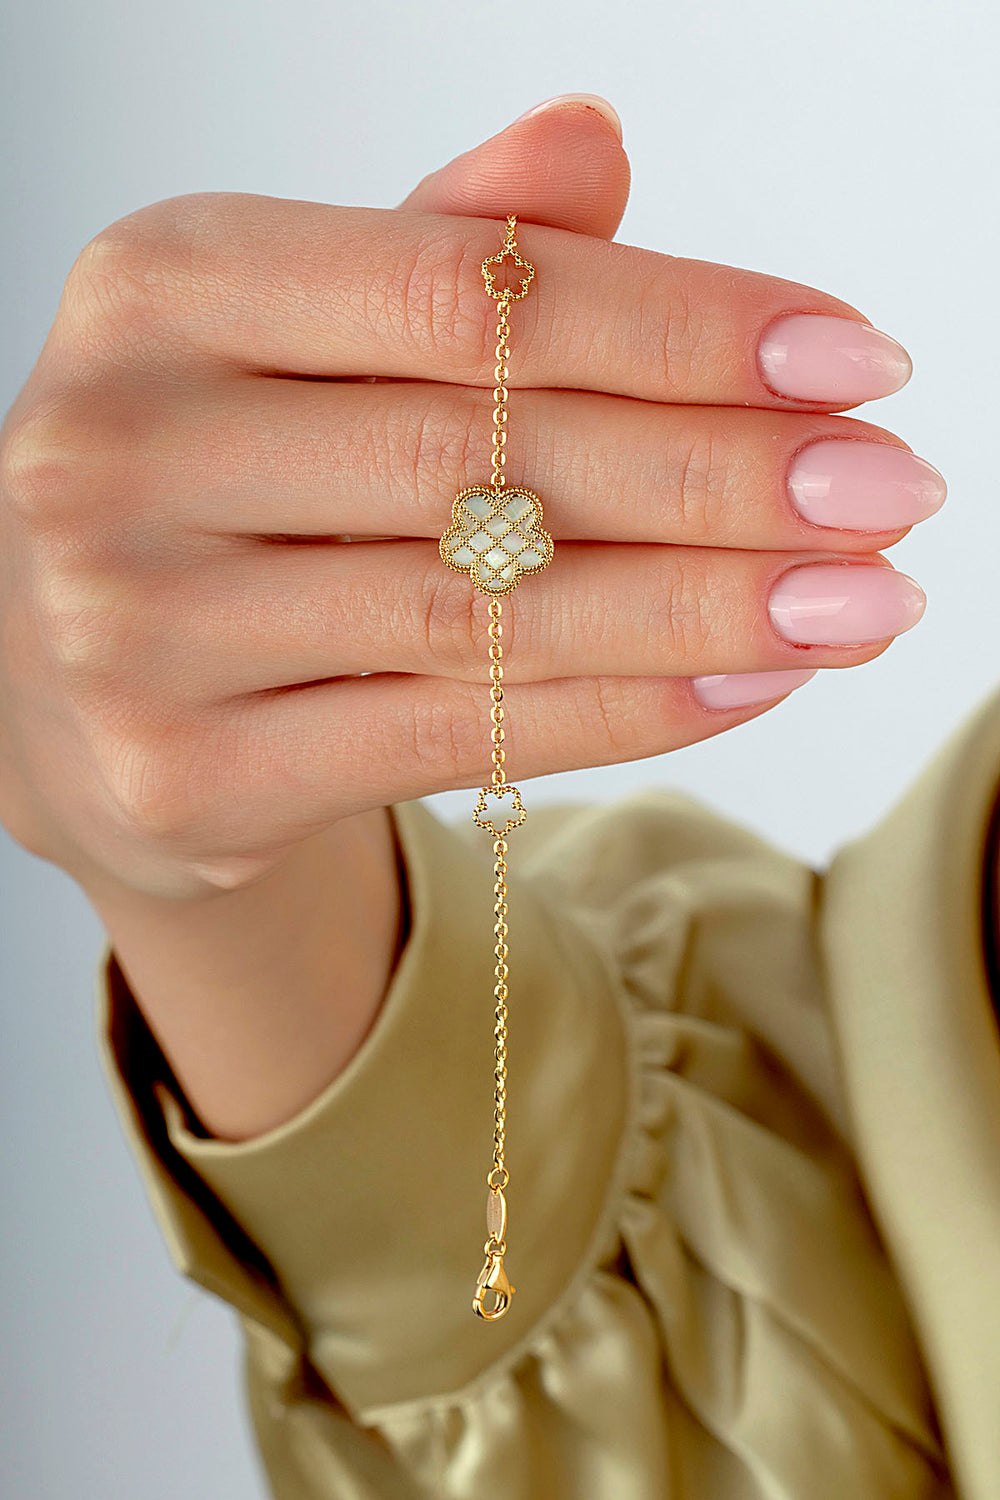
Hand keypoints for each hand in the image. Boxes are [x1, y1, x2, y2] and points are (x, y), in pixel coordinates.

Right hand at [0, 101, 940, 905]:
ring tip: (861, 598)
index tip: (849, 358)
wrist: (70, 684)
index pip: (470, 292)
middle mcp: (124, 448)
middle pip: (492, 456)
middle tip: (890, 489)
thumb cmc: (218, 476)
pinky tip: (752, 682)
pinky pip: (453, 733)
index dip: (680, 324)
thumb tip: (593, 138)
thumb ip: (442, 250)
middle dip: (725, 476)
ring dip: (709, 607)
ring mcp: (136, 627)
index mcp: (162, 288)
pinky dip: (623, 709)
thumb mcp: (297, 333)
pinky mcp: (185, 772)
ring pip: (489, 611)